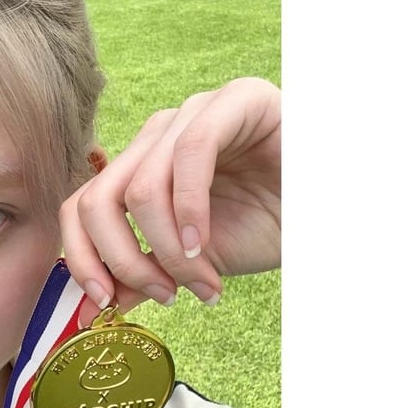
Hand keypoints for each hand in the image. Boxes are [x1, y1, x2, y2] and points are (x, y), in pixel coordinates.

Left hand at [60, 77, 280, 322]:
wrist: (327, 209)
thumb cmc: (267, 226)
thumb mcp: (193, 263)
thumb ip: (144, 274)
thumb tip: (97, 306)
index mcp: (139, 168)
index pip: (80, 206)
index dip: (83, 258)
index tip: (104, 303)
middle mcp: (157, 137)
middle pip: (97, 200)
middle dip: (123, 262)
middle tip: (163, 297)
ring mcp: (192, 115)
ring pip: (140, 189)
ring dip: (167, 251)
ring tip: (201, 281)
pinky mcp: (235, 101)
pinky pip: (191, 154)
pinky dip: (190, 210)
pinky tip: (205, 245)